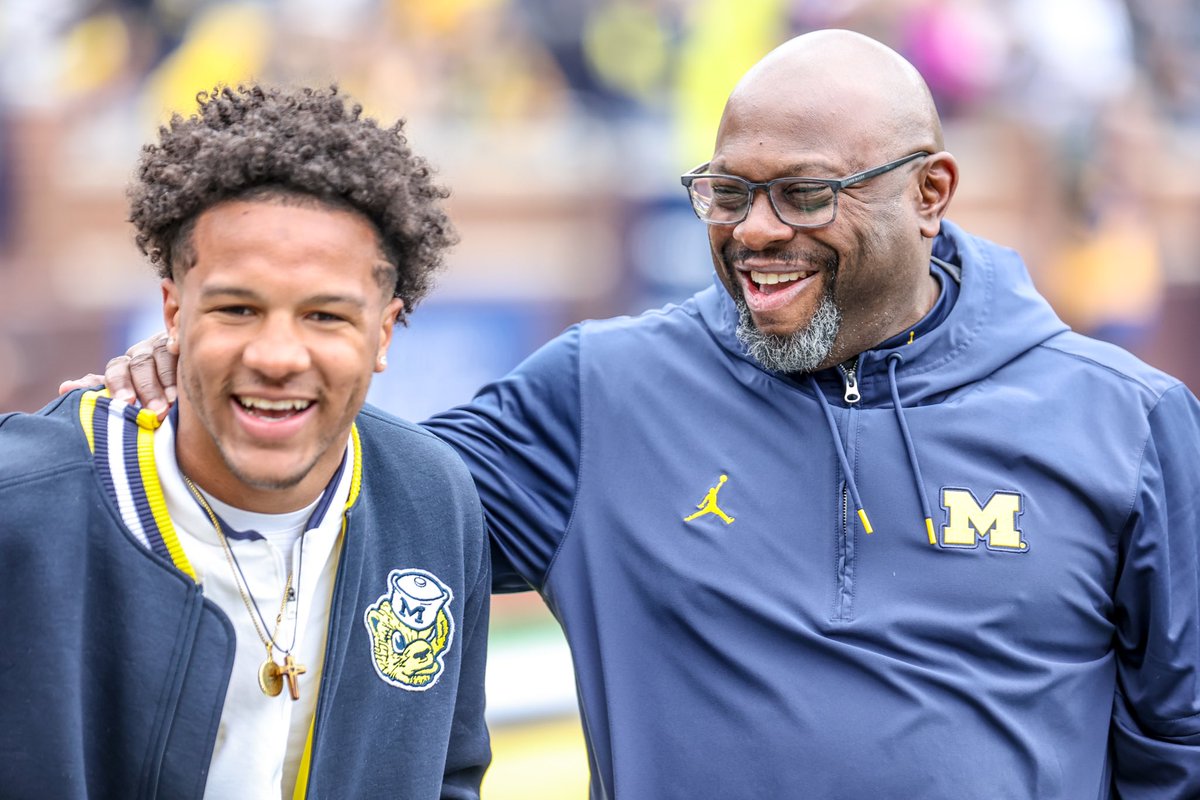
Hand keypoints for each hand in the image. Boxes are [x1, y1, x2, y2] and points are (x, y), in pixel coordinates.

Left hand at [58, 332, 177, 414]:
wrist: (185, 385)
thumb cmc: (150, 399)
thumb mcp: (126, 397)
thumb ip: (100, 392)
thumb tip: (64, 387)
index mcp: (125, 367)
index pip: (116, 371)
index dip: (120, 385)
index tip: (125, 403)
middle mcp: (144, 353)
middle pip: (139, 364)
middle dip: (146, 388)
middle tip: (154, 412)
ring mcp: (167, 346)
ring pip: (161, 355)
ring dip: (166, 380)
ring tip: (172, 403)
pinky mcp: (187, 343)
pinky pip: (182, 345)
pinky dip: (181, 354)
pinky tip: (189, 370)